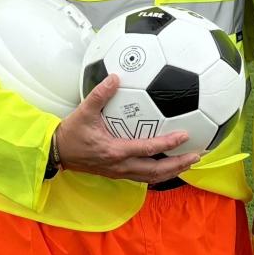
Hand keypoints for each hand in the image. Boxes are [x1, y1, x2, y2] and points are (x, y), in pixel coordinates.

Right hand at [54, 75, 203, 184]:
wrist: (57, 153)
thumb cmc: (71, 133)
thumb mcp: (84, 112)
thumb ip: (100, 95)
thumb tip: (115, 77)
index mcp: (115, 151)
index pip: (147, 149)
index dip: (168, 143)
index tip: (185, 136)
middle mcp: (120, 166)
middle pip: (156, 171)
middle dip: (178, 164)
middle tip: (196, 156)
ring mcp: (119, 172)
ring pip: (151, 177)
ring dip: (172, 171)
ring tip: (188, 163)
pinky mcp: (118, 174)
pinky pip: (143, 177)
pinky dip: (159, 173)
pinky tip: (168, 167)